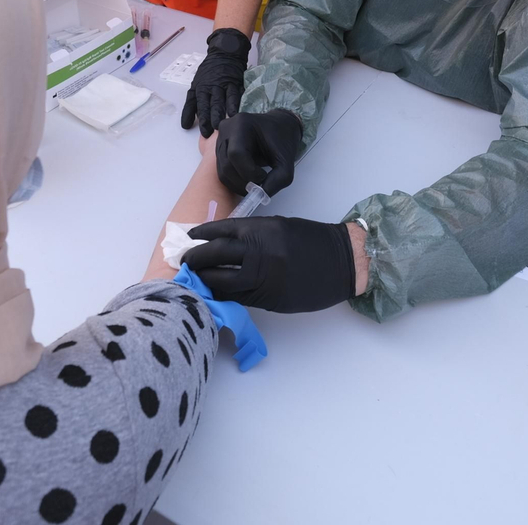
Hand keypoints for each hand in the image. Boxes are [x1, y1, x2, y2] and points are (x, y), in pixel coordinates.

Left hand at [181, 28, 250, 136]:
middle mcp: (211, 88)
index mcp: (201, 89)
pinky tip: (235, 113)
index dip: (200, 118)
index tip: (202, 132)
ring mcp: (223, 85)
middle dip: (209, 118)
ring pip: (221, 100)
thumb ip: (191, 106)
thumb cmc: (209, 73)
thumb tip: (186, 125)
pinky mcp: (236, 83)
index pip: (198, 105)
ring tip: (221, 125)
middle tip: (210, 132)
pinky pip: (235, 95)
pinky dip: (235, 104)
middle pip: (209, 104)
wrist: (225, 53)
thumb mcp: (196, 86)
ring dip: (220, 113)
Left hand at [184, 216, 355, 311]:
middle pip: (215, 255)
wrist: (342, 261)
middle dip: (196, 259)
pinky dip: (225, 295)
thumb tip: (223, 244)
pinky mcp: (270, 298)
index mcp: (263, 229)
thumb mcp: (280, 228)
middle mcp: (260, 252)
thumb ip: (252, 235)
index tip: (189, 238)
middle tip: (185, 262)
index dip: (201, 235)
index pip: (221, 230)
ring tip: (195, 280)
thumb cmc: (311, 240)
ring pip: (223, 281)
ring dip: (206, 281)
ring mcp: (265, 277)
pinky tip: (217, 293)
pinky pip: (239, 297)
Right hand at [214, 109, 301, 196]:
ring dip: (239, 184)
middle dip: (243, 182)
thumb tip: (262, 196)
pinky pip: (222, 172)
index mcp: (242, 124)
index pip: (236, 154)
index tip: (263, 176)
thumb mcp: (286, 160)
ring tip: (255, 182)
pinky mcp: (219, 150)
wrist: (278, 128)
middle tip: (259, 186)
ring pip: (222, 172)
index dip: (248, 172)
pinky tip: (248, 179)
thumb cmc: (282, 140)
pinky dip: (235, 181)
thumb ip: (278, 179)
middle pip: (227, 165)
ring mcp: (220, 139)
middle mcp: (226, 129)